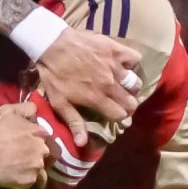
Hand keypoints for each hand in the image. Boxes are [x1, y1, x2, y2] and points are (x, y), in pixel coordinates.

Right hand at [0, 102, 54, 188]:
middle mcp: (43, 150)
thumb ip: (27, 109)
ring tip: (16, 172)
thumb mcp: (9, 111)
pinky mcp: (28, 182)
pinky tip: (10, 179)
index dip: (41, 146)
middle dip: (37, 160)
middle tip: (23, 161)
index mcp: (41, 133)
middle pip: (46, 159)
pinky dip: (20, 184)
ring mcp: (36, 167)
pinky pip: (27, 185)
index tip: (33, 149)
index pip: (51, 143)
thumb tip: (36, 112)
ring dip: (30, 173)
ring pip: (39, 173)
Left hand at [32, 28, 140, 146]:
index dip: (119, 116)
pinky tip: (124, 64)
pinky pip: (134, 58)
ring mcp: (115, 66)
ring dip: (131, 86)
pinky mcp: (115, 49)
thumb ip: (74, 122)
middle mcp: (110, 84)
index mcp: (97, 98)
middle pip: (131, 101)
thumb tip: (83, 143)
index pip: (120, 114)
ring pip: (135, 82)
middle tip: (121, 101)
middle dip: (128, 105)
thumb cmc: (54, 75)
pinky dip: (132, 63)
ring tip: (124, 85)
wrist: (52, 45)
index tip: (116, 113)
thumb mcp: (60, 102)